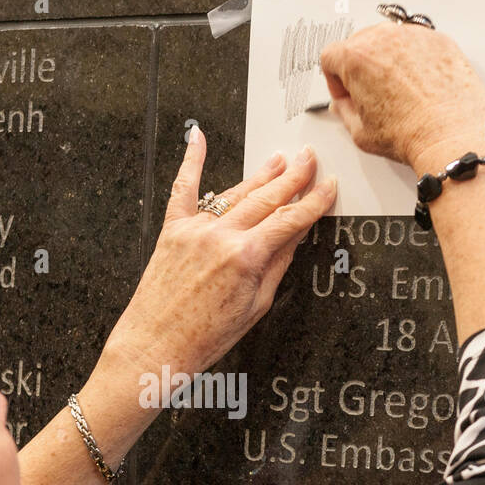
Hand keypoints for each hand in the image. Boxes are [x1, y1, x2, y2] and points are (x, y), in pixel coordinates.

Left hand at [103, 126, 336, 378]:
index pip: (290, 220)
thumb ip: (276, 265)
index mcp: (246, 257)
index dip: (314, 201)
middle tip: (309, 159)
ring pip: (234, 193)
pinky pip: (182, 190)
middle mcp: (220, 237)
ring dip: (260, 174)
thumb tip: (294, 237)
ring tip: (279, 159)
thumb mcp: (256, 306)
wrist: (155, 346)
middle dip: (292, 177)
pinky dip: (191, 162)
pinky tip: (197, 138)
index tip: (328, 186)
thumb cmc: (204, 337)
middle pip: (266, 198)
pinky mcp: (171, 231)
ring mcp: (194, 230)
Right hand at [319, 22, 484, 175]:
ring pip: (389, 41)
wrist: (451, 135)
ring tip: (397, 91)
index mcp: (356, 57)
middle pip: (359, 43)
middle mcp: (383, 38)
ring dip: (387, 60)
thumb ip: (345, 111)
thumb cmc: (410, 133)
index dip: (334, 80)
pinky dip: (415, 60)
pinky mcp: (438, 39)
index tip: (344, 92)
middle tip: (370, 94)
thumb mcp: (360, 132)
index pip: (331, 56)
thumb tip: (344, 104)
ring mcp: (413, 35)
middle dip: (360, 68)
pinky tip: (419, 86)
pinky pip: (418, 44)